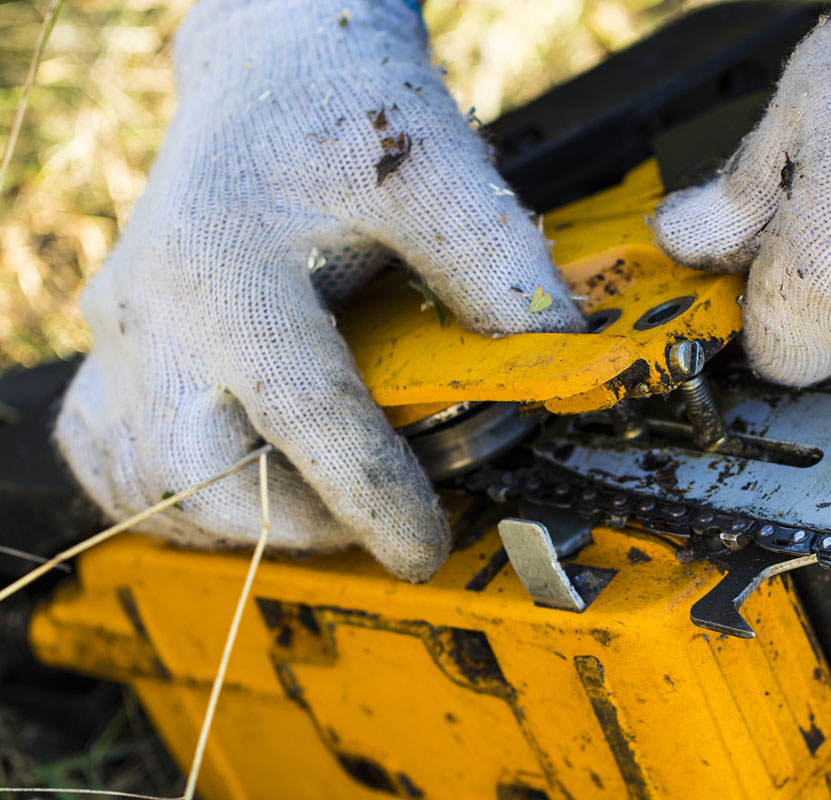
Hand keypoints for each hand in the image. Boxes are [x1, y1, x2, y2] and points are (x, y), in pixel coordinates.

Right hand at [55, 0, 582, 580]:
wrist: (270, 76)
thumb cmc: (345, 112)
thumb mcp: (436, 171)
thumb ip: (498, 268)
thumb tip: (560, 365)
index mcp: (229, 266)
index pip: (303, 414)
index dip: (372, 496)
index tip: (426, 548)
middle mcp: (157, 312)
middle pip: (201, 478)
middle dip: (302, 523)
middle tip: (381, 514)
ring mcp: (122, 335)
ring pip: (150, 487)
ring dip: (241, 520)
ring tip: (322, 495)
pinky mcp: (113, 349)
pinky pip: (113, 459)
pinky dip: (175, 495)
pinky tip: (245, 476)